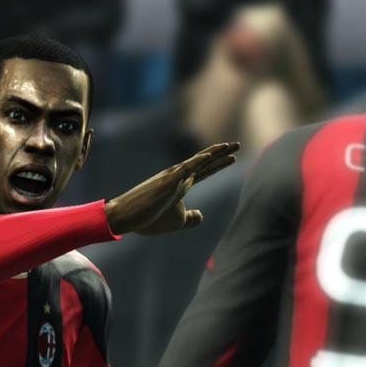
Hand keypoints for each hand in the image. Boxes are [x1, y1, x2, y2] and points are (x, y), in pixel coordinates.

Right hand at [104, 142, 239, 234]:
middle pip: (205, 163)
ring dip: (214, 153)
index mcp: (181, 185)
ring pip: (198, 161)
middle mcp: (179, 177)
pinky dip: (199, 161)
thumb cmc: (150, 219)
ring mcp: (173, 177)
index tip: (233, 158)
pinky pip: (186, 168)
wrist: (128, 218)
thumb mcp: (178, 222)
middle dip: (222, 154)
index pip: (205, 172)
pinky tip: (211, 155)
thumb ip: (191, 217)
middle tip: (237, 144)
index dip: (219, 164)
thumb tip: (202, 215)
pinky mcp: (167, 181)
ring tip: (229, 145)